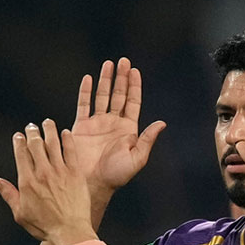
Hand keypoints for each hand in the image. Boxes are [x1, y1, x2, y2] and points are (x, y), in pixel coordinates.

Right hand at [0, 119, 96, 244]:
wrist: (70, 231)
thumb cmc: (45, 226)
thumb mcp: (20, 214)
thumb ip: (9, 195)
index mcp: (27, 182)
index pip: (21, 154)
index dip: (19, 142)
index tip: (19, 136)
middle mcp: (42, 173)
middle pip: (35, 145)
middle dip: (32, 132)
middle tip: (32, 126)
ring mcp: (59, 172)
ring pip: (52, 144)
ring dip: (49, 130)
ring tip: (47, 123)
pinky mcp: (75, 173)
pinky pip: (70, 151)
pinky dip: (67, 140)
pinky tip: (65, 133)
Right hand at [71, 58, 165, 196]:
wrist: (92, 183)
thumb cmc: (116, 175)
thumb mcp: (137, 158)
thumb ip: (147, 139)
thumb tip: (162, 123)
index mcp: (128, 129)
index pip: (132, 102)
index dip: (134, 86)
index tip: (135, 71)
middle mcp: (113, 123)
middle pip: (118, 95)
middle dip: (121, 78)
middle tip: (123, 61)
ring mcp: (97, 124)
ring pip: (102, 96)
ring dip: (105, 80)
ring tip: (108, 64)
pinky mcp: (82, 127)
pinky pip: (84, 105)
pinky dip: (86, 92)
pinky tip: (89, 79)